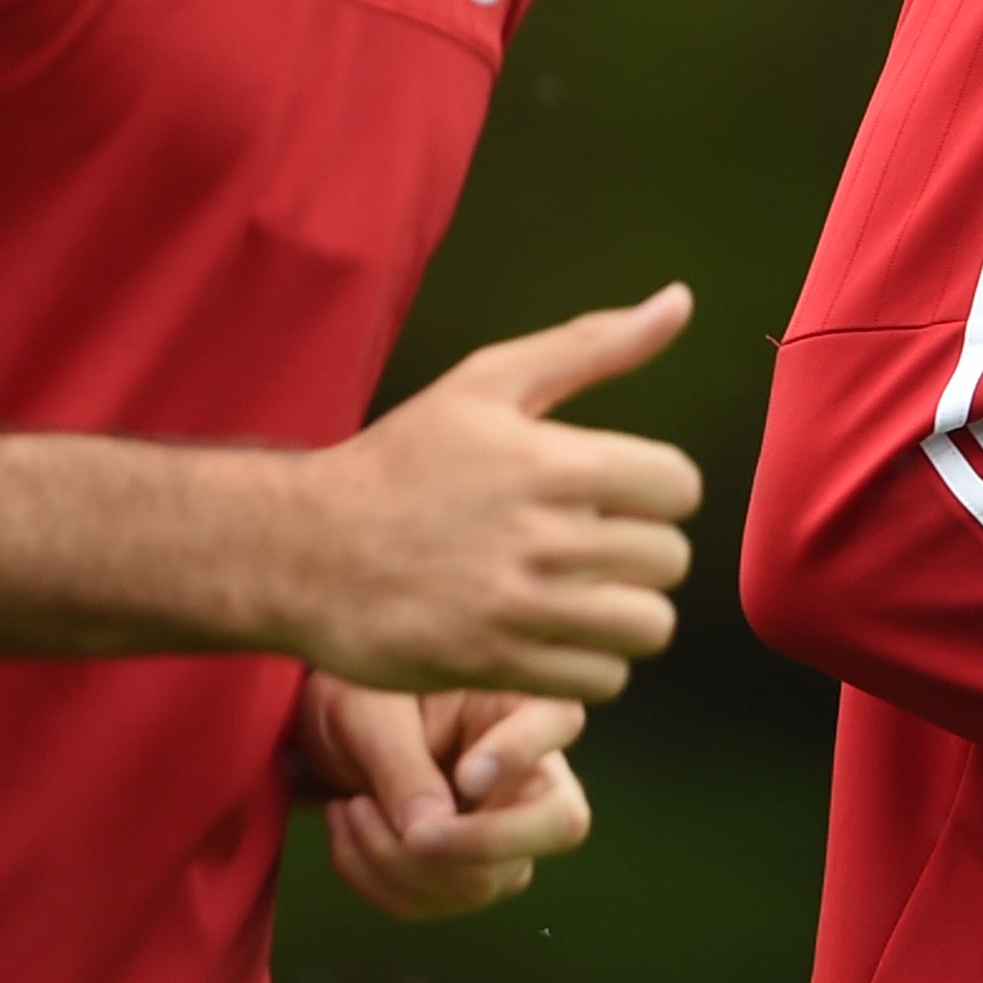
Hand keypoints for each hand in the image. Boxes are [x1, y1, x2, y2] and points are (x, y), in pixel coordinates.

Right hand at [272, 285, 702, 699]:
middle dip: (640, 552)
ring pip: (646, 626)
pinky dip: (588, 663)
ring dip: (624, 614)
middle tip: (594, 546)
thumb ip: (593, 345)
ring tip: (585, 596)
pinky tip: (552, 635)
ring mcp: (520, 608)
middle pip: (668, 559)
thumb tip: (678, 302)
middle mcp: (543, 537)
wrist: (304, 548)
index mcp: (552, 461)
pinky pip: (601, 681)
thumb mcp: (489, 383)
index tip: (619, 494)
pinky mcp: (497, 665)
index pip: (678, 486)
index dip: (658, 489)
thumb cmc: (402, 461)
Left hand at [294, 674, 593, 921]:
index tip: (466, 775)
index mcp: (517, 701)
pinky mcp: (467, 874)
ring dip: (398, 862)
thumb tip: (426, 834)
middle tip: (412, 835)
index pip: (559, 719)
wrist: (336, 731)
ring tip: (349, 808)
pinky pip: (431, 901)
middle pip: (557, 824)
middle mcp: (530, 771)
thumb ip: (402, 765)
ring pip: (482, 879)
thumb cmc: (362, 699)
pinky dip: (376, 878)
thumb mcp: (371, 714)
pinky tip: (347, 830)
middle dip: (476, 843)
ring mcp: (506, 833)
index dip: (521, 754)